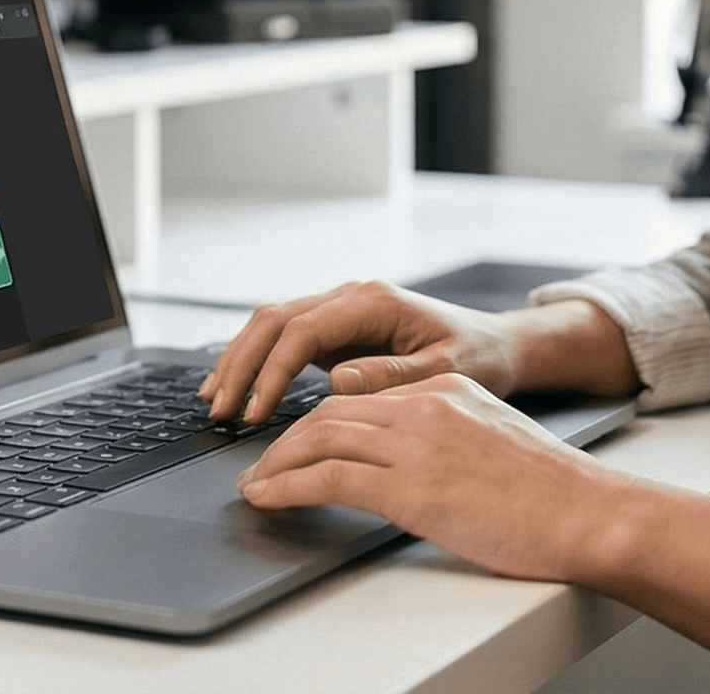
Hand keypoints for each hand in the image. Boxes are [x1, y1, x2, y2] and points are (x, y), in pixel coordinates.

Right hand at [197, 280, 541, 422]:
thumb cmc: (477, 358)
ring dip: (239, 361)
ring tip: (215, 402)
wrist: (493, 345)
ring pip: (270, 325)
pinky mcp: (334, 330)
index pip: (303, 330)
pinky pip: (283, 340)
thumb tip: (340, 381)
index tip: (256, 411)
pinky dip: (256, 363)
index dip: (272, 371)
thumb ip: (395, 376)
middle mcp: (349, 298)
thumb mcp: (448, 372)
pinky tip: (237, 390)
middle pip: (274, 320)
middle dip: (241, 364)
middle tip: (219, 410)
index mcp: (373, 301)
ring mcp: (339, 311)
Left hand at [234, 373, 623, 581]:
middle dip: (284, 441)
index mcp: (446, 389)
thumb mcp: (492, 442)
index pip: (360, 397)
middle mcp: (426, 405)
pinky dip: (285, 487)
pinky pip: (327, 477)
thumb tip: (415, 462)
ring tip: (253, 487)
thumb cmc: (552, 494)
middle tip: (258, 467)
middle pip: (330, 411)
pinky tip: (266, 500)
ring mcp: (416, 443)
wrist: (588, 514)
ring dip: (274, 464)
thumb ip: (447, 436)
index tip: (294, 446)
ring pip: (318, 438)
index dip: (316, 423)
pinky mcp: (410, 486)